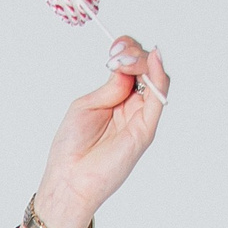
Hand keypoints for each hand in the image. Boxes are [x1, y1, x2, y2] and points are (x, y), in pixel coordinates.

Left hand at [30, 34, 170, 227]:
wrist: (69, 179)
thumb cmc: (72, 147)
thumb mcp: (87, 106)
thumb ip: (111, 87)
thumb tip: (127, 66)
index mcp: (115, 99)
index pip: (131, 67)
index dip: (126, 51)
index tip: (114, 48)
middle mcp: (131, 107)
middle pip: (146, 69)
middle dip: (135, 53)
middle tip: (117, 53)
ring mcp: (140, 118)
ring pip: (155, 80)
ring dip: (144, 61)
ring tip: (125, 58)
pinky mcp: (145, 130)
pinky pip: (158, 99)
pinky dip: (158, 77)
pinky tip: (153, 61)